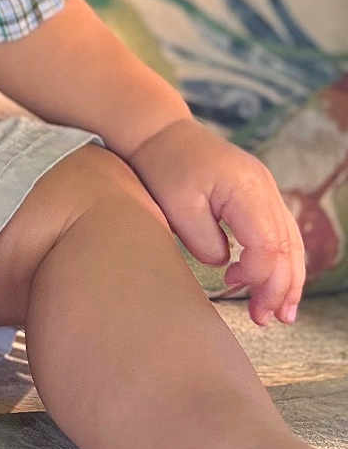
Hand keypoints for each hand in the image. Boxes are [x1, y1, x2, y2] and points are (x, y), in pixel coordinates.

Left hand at [126, 116, 305, 326]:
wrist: (158, 129)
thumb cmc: (161, 165)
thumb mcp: (175, 206)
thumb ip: (204, 242)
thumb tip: (224, 264)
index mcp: (245, 187)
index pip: (267, 244)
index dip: (258, 275)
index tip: (233, 286)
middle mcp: (264, 186)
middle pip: (287, 246)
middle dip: (280, 288)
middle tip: (265, 319)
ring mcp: (265, 187)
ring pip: (291, 241)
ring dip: (288, 278)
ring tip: (280, 313)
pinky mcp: (258, 191)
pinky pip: (280, 231)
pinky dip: (281, 259)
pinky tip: (274, 282)